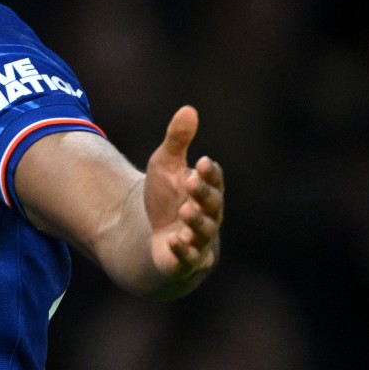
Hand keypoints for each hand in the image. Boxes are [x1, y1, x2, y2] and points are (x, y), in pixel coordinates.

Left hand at [143, 106, 224, 281]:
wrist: (155, 238)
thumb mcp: (165, 165)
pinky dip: (184, 252)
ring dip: (197, 223)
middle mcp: (208, 216)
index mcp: (206, 191)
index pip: (213, 180)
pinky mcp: (187, 261)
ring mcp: (199, 240)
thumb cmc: (166, 199)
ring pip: (204, 232)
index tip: (201, 162)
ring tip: (186, 212)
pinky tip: (175, 242)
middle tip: (192, 182)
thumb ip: (177, 140)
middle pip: (212, 205)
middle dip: (203, 194)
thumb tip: (189, 109)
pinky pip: (190, 258)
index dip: (209, 173)